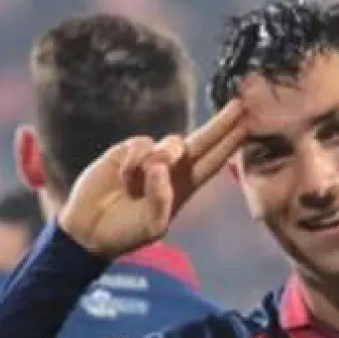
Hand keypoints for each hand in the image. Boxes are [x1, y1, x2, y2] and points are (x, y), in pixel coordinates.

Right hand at [57, 100, 246, 258]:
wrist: (90, 229)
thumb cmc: (126, 232)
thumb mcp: (151, 226)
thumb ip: (161, 199)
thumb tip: (160, 166)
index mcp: (186, 187)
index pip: (214, 161)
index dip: (230, 144)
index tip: (248, 126)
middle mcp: (173, 169)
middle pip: (203, 140)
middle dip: (222, 123)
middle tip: (241, 105)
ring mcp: (151, 157)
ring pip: (172, 143)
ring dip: (163, 160)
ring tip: (138, 186)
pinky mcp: (128, 150)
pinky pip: (141, 145)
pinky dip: (133, 163)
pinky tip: (123, 180)